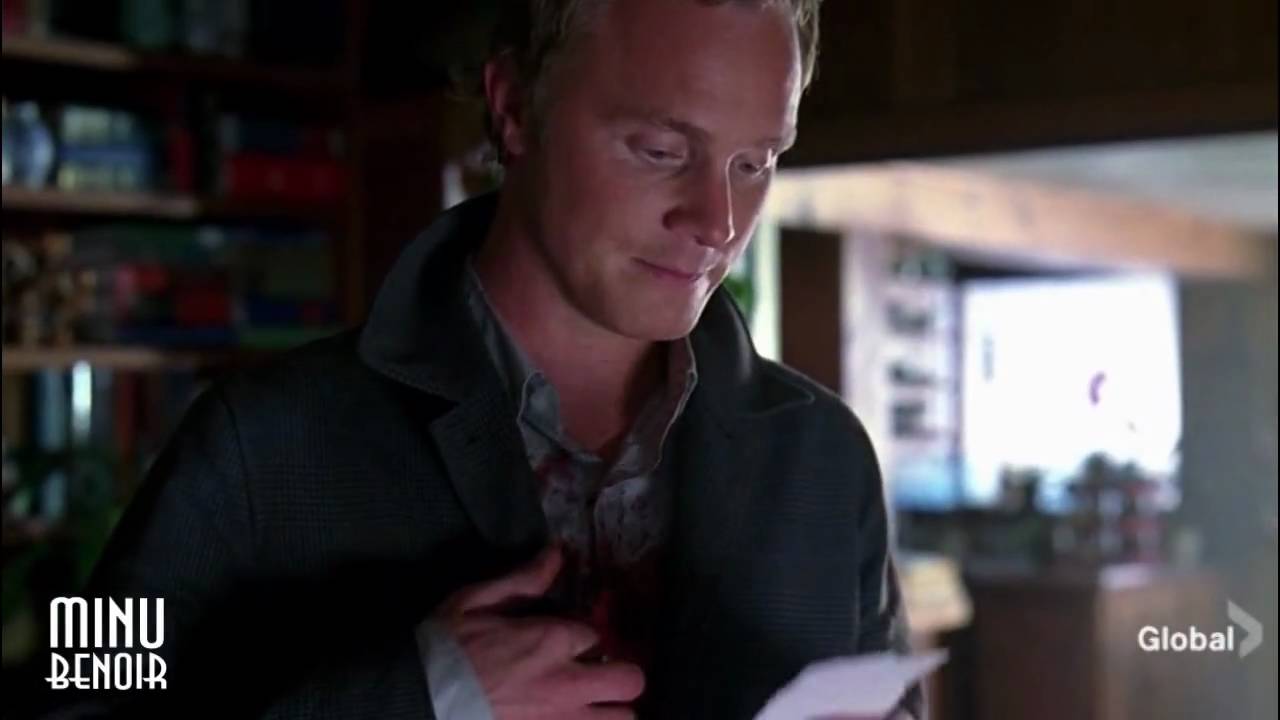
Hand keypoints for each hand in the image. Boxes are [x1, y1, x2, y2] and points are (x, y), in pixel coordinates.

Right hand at [434, 546, 644, 719]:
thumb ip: (524, 580)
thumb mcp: (477, 601)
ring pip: (623, 719)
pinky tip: (569, 718)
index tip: (568, 640)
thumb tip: (557, 552)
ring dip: (612, 709)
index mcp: (552, 640)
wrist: (417, 699)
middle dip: (620, 674)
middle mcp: (567, 683)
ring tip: (589, 704)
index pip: (596, 634)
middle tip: (597, 673)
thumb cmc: (444, 646)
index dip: (583, 637)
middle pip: (630, 680)